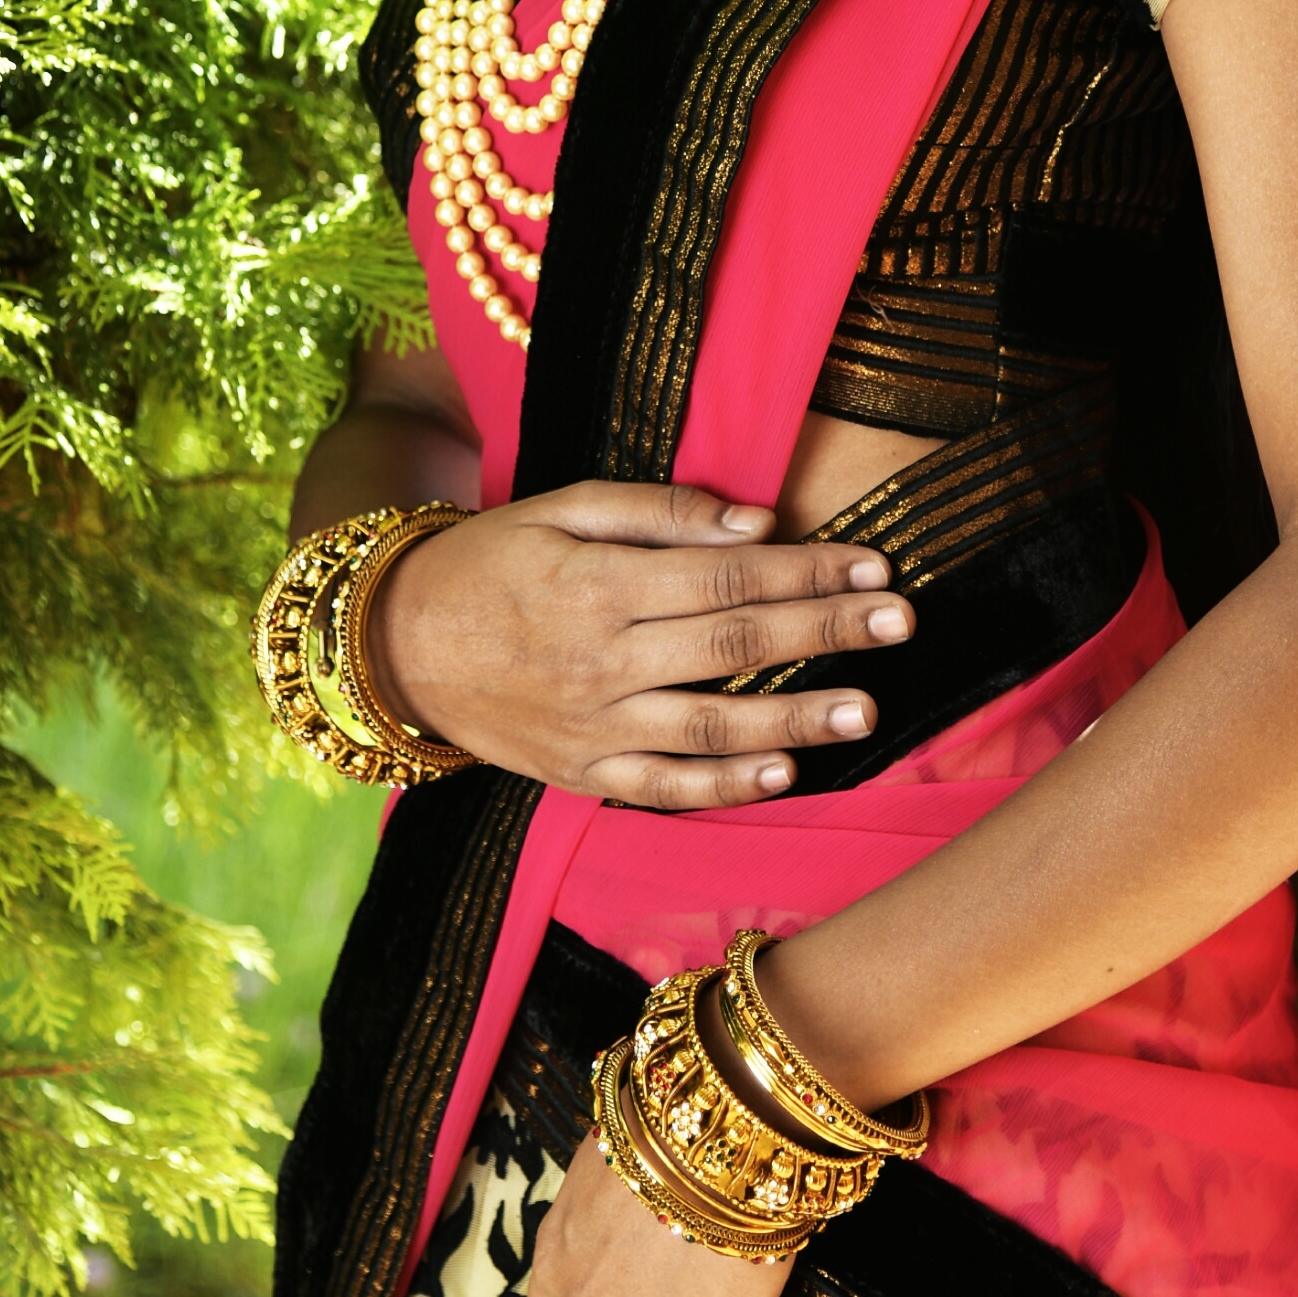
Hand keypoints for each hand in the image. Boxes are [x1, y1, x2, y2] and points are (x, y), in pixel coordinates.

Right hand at [368, 477, 914, 804]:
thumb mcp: (561, 510)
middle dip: (825, 632)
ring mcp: (591, 726)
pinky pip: (663, 787)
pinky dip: (724, 784)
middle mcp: (599, 660)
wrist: (397, 646)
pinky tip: (783, 772)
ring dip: (795, 717)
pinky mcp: (580, 774)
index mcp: (598, 584)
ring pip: (710, 724)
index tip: (872, 566)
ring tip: (865, 706)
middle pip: (734, 644)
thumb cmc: (489, 563)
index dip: (806, 571)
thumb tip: (756, 522)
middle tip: (900, 621)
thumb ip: (660, 512)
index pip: (725, 576)